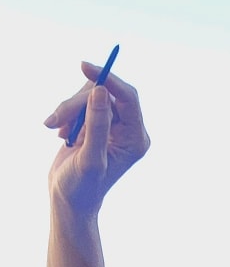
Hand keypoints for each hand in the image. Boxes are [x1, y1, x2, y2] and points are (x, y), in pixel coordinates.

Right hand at [44, 62, 149, 217]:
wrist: (69, 200)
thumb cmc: (82, 187)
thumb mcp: (90, 158)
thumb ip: (97, 125)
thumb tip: (100, 90)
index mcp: (136, 138)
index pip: (128, 97)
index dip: (108, 78)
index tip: (83, 66)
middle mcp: (128, 129)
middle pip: (105, 93)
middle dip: (77, 103)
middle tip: (56, 120)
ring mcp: (112, 125)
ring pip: (90, 95)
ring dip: (68, 109)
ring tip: (55, 128)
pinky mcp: (96, 122)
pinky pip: (80, 102)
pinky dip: (66, 113)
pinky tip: (60, 133)